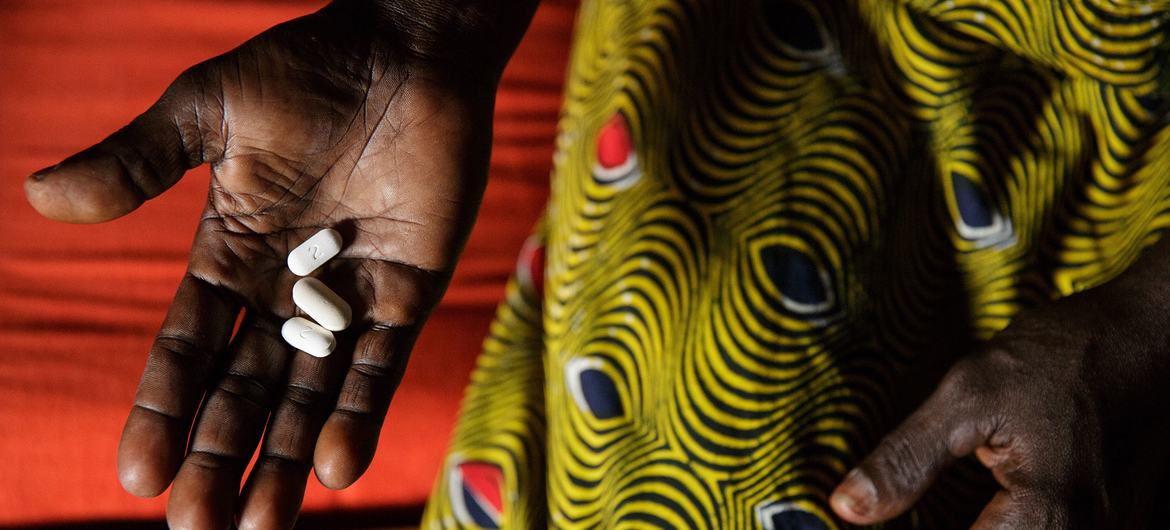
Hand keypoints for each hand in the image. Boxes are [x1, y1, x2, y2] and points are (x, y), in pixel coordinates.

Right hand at [24, 1, 533, 527]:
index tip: (137, 474)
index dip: (164, 409)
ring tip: (259, 526)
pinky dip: (361, 413)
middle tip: (194, 524)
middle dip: (220, 453)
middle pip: (245, 389)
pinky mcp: (408, 292)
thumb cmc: (306, 71)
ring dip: (285, 459)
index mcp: (230, 257)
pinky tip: (336, 466)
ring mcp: (349, 297)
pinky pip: (381, 364)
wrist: (405, 52)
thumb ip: (137, 160)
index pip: (188, 347)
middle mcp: (287, 291)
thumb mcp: (206, 112)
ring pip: (312, 395)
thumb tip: (39, 199)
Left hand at [829, 245, 1169, 527]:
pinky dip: (1002, 527)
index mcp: (1048, 517)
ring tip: (921, 513)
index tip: (869, 527)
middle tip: (890, 516)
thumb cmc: (1062, 357)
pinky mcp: (1108, 526)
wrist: (1147, 337)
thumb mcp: (968, 395)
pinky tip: (978, 512)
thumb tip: (847, 507)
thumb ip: (907, 459)